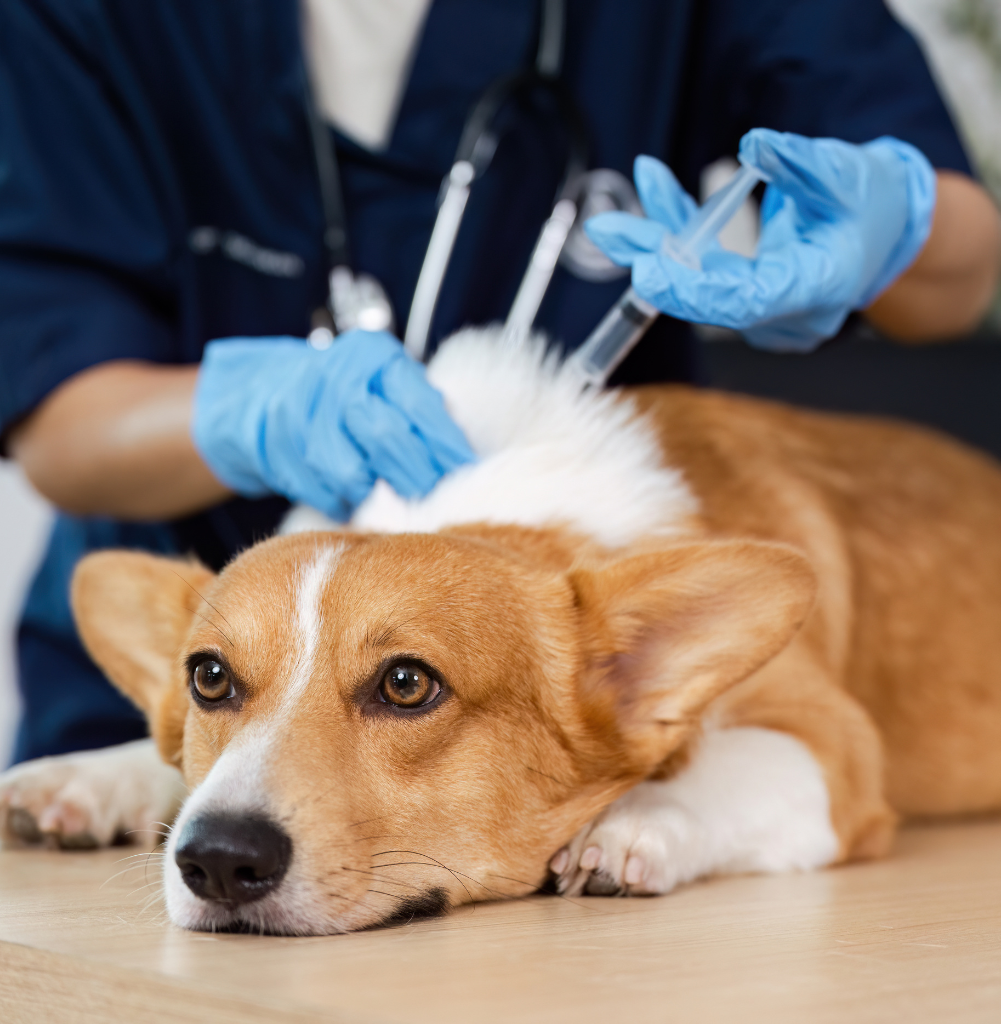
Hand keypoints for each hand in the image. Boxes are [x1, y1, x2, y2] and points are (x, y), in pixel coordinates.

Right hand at [192, 330, 474, 519]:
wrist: (263, 393)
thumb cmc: (346, 392)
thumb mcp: (384, 381)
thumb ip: (421, 407)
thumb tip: (465, 457)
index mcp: (374, 356)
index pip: (418, 404)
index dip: (445, 444)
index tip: (467, 472)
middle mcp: (337, 377)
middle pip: (384, 436)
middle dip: (416, 474)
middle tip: (436, 498)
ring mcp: (301, 413)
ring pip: (349, 471)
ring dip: (376, 495)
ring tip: (394, 503)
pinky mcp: (276, 448)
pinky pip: (320, 490)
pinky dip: (343, 503)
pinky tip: (355, 501)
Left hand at [585, 129, 936, 350]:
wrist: (884, 229)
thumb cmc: (872, 202)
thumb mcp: (847, 173)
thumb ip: (800, 163)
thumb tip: (755, 144)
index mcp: (819, 287)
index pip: (749, 300)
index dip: (696, 291)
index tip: (648, 272)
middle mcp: (787, 312)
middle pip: (712, 297)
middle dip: (656, 267)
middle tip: (609, 234)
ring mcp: (764, 310)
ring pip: (700, 284)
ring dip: (654, 248)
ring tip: (609, 224)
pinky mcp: (747, 295)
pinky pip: (703, 270)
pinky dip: (675, 234)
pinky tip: (652, 190)